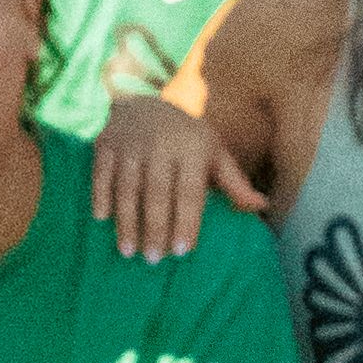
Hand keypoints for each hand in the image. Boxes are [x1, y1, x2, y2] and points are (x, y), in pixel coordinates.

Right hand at [86, 90, 238, 258]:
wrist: (141, 102)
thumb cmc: (185, 137)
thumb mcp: (213, 152)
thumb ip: (234, 182)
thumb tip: (261, 207)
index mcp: (191, 149)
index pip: (189, 191)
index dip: (186, 221)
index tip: (183, 251)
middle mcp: (160, 146)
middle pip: (157, 193)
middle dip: (155, 228)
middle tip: (154, 260)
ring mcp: (130, 145)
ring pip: (127, 188)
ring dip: (127, 221)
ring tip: (128, 251)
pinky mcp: (105, 145)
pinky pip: (101, 174)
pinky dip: (101, 196)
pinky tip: (102, 219)